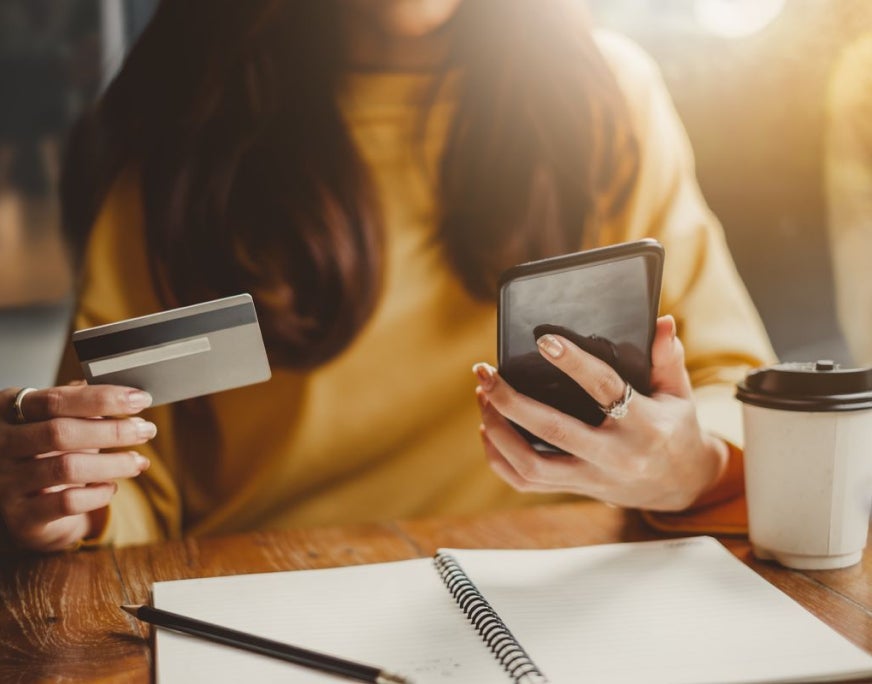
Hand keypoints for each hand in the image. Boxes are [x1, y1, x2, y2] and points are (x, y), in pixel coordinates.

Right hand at [0, 384, 155, 550]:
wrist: (24, 502)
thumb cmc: (48, 451)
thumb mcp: (59, 420)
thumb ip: (84, 404)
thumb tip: (127, 394)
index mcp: (9, 410)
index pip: (56, 399)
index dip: (101, 398)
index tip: (140, 399)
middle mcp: (1, 443)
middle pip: (60, 432)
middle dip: (112, 430)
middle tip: (146, 430)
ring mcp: (7, 481)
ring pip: (67, 468)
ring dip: (113, 463)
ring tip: (139, 461)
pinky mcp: (22, 515)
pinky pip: (67, 502)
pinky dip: (98, 494)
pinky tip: (112, 487)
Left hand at [473, 315, 727, 510]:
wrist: (681, 485)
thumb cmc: (675, 429)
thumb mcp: (680, 393)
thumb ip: (668, 358)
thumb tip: (661, 321)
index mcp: (645, 425)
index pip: (605, 389)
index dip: (574, 363)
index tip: (544, 340)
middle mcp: (615, 456)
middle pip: (553, 430)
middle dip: (511, 400)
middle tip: (485, 372)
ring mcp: (592, 478)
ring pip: (531, 464)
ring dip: (498, 430)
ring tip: (483, 396)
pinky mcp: (576, 489)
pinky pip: (526, 482)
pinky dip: (499, 458)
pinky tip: (487, 429)